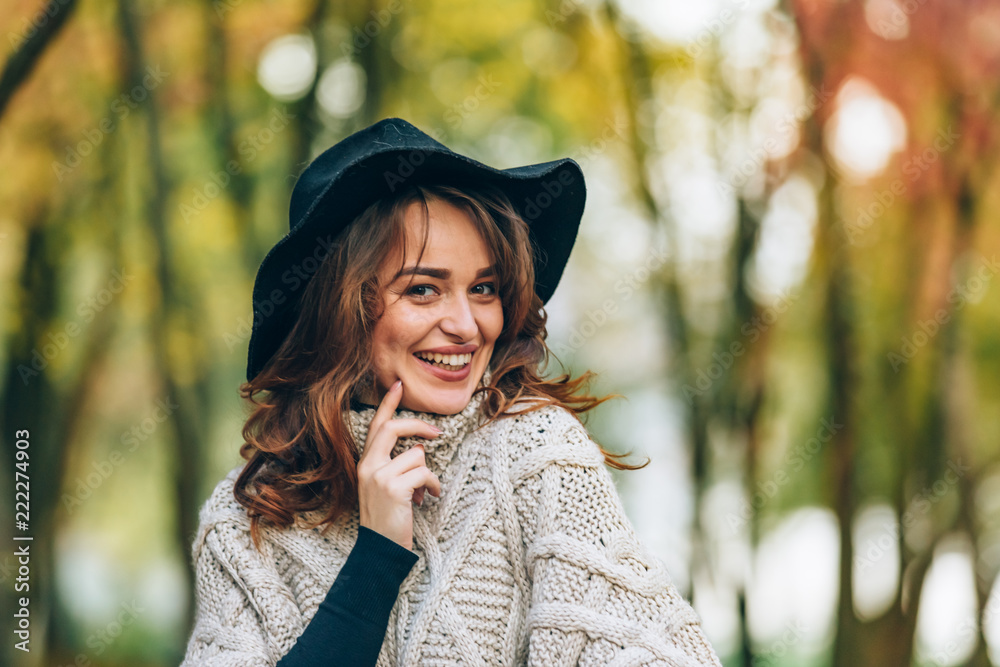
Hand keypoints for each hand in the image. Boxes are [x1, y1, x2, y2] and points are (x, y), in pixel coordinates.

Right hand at [356, 379, 442, 550]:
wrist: (380, 551)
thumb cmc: (387, 520)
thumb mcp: (384, 488)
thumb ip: (394, 465)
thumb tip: (418, 450)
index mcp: (365, 463)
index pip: (376, 426)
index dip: (387, 404)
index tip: (398, 385)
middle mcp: (368, 466)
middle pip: (394, 428)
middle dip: (419, 426)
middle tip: (438, 432)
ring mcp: (379, 476)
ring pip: (416, 455)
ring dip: (427, 475)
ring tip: (423, 494)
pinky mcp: (394, 487)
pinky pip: (425, 473)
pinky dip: (433, 486)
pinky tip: (429, 499)